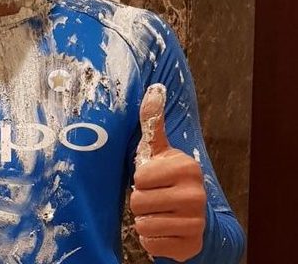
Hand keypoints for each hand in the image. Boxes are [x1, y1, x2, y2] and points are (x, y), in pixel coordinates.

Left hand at [130, 84, 206, 261]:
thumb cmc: (167, 177)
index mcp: (187, 167)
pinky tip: (163, 229)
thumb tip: (154, 88)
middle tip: (153, 197)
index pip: (140, 177)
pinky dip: (152, 240)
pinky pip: (152, 245)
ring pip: (143, 224)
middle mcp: (196, 195)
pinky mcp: (191, 246)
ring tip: (158, 212)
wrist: (192, 214)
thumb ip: (153, 121)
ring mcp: (196, 222)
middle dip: (140, 201)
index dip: (140, 178)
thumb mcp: (158, 148)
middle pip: (139, 202)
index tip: (152, 178)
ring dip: (144, 220)